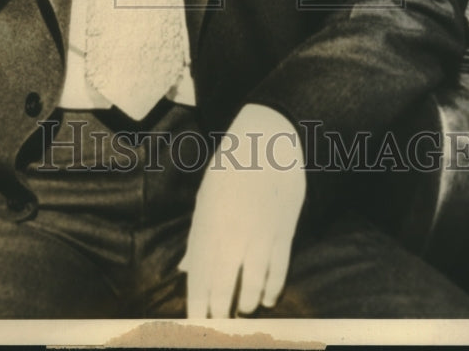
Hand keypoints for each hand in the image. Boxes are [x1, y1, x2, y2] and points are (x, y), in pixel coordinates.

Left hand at [180, 104, 305, 317]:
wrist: (267, 141)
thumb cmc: (231, 168)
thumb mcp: (206, 196)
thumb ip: (198, 236)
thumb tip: (186, 269)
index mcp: (208, 221)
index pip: (200, 273)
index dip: (197, 303)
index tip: (195, 324)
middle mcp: (232, 230)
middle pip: (223, 282)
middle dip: (219, 310)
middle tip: (218, 328)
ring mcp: (259, 231)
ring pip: (253, 282)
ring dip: (247, 302)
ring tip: (242, 311)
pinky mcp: (283, 230)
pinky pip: (278, 268)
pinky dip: (273, 288)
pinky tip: (267, 298)